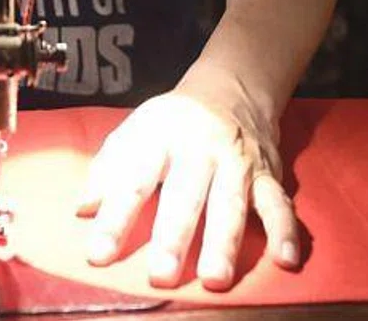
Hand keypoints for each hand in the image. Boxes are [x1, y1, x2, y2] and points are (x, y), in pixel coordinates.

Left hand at [76, 75, 299, 290]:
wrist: (232, 88)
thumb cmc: (174, 122)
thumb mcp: (135, 131)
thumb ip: (108, 169)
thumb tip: (82, 209)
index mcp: (161, 136)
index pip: (134, 179)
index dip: (115, 217)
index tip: (98, 253)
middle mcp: (201, 148)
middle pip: (186, 194)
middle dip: (174, 235)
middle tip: (161, 274)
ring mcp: (237, 162)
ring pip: (231, 203)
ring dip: (224, 242)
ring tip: (214, 278)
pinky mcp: (268, 175)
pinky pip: (279, 204)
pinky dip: (285, 231)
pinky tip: (285, 259)